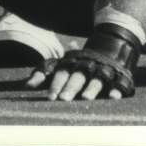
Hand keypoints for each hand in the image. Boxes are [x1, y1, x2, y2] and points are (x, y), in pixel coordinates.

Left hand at [25, 24, 139, 101]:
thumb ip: (44, 74)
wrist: (111, 45)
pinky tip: (113, 97)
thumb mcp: (61, 66)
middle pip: (78, 77)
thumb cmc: (78, 64)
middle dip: (71, 88)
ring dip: (91, 89)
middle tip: (64, 99)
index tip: (51, 97)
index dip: (56, 85)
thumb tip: (27, 85)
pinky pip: (118, 84)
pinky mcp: (117, 78)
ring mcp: (102, 72)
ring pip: (96, 80)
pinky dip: (116, 90)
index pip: (62, 74)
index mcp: (72, 64)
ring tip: (86, 98)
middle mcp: (87, 67)